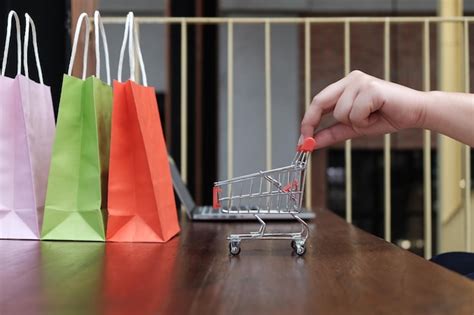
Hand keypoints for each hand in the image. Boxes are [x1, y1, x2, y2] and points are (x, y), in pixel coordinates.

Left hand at [300, 70, 427, 148]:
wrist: (415, 113)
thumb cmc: (386, 117)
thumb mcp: (354, 128)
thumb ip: (332, 133)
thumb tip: (310, 142)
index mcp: (345, 85)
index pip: (318, 101)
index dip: (307, 120)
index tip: (301, 139)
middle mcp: (351, 79)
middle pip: (320, 102)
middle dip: (311, 123)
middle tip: (306, 144)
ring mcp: (360, 81)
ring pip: (340, 114)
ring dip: (356, 123)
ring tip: (372, 117)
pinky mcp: (370, 88)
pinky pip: (355, 114)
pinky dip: (365, 121)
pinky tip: (378, 114)